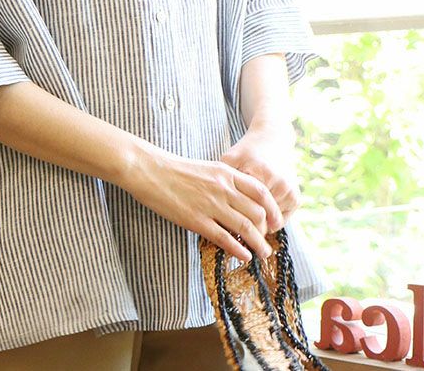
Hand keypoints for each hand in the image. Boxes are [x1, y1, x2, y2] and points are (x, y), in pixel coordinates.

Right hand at [122, 145, 283, 262]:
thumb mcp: (206, 168)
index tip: (275, 222)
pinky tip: (243, 256)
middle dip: (267, 230)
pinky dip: (238, 249)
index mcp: (226, 173)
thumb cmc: (175, 169)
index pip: (261, 192)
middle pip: (258, 212)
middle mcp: (223, 188)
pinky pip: (224, 238)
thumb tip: (238, 199)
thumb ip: (224, 181)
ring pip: (245, 227)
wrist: (149, 169)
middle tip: (267, 240)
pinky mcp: (196, 219)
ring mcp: (210, 204)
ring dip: (258, 244)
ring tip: (263, 253)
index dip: (272, 209)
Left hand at [221, 121, 300, 227]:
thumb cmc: (246, 151)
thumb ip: (222, 180)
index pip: (246, 208)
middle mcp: (278, 183)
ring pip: (271, 222)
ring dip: (259, 224)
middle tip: (234, 230)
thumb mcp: (230, 159)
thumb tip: (214, 206)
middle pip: (260, 219)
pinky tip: (259, 212)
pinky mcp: (296, 197)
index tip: (225, 225)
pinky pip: (281, 219)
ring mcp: (289, 192)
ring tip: (245, 218)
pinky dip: (270, 220)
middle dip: (248, 228)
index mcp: (260, 173)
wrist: (273, 140)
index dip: (234, 219)